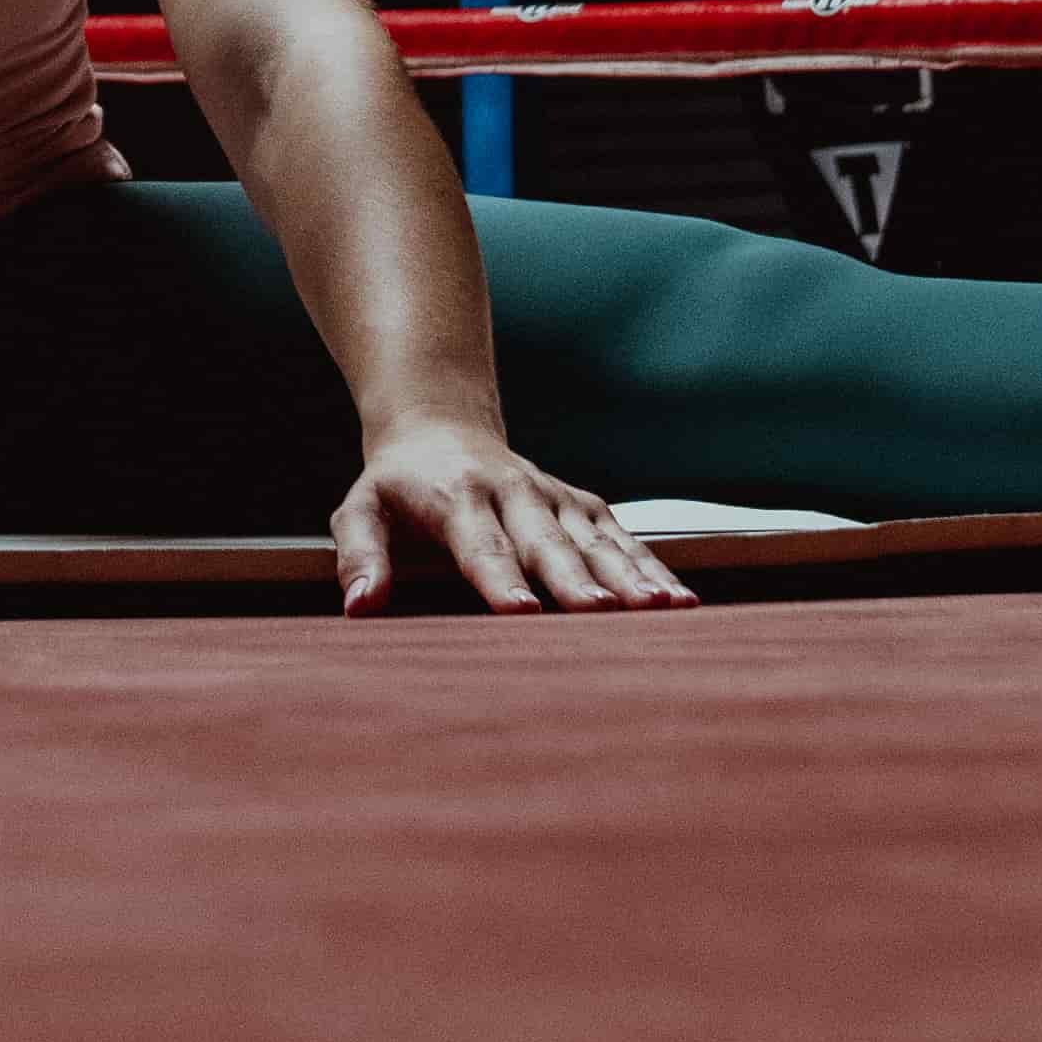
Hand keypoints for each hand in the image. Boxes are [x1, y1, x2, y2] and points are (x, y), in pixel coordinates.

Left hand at [330, 416, 690, 615]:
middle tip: (602, 615)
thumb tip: (360, 607)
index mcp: (458, 497)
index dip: (501, 580)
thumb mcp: (360, 510)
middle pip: (548, 544)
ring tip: (662, 610)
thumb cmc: (396, 486)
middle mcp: (515, 493)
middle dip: (577, 581)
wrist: (441, 426)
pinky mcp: (583, 504)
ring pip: (596, 540)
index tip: (522, 612)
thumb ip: (360, 555)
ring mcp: (555, 497)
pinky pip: (620, 538)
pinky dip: (650, 567)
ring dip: (630, 575)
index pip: (482, 546)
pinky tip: (680, 601)